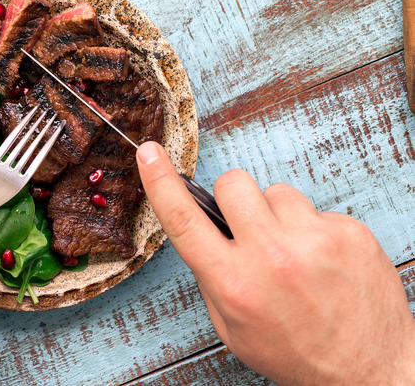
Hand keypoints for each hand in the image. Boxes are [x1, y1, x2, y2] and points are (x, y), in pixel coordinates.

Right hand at [136, 142, 414, 384]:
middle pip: (233, 184)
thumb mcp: (232, 328)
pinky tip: (323, 261)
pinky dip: (313, 229)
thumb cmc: (294, 352)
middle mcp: (272, 257)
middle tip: (247, 224)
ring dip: (278, 215)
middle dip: (233, 197)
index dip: (160, 181)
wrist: (368, 369)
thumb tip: (206, 230)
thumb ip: (213, 277)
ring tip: (294, 252)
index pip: (184, 220)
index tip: (149, 152)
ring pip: (277, 192)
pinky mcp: (349, 233)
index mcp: (234, 283)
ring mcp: (314, 241)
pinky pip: (316, 208)